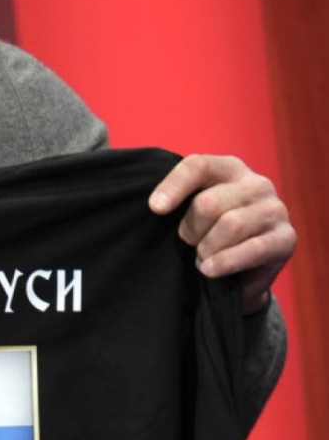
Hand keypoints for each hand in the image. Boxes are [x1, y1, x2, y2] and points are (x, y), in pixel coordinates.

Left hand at [148, 154, 295, 314]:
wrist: (240, 273)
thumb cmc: (208, 234)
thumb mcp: (190, 213)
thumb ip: (175, 202)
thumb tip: (154, 206)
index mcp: (228, 169)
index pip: (198, 166)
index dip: (173, 186)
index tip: (155, 208)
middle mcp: (255, 184)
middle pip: (207, 203)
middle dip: (190, 231)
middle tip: (189, 244)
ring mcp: (274, 209)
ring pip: (229, 225)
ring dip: (207, 248)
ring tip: (203, 257)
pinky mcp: (286, 238)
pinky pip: (252, 249)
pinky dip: (225, 262)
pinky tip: (209, 269)